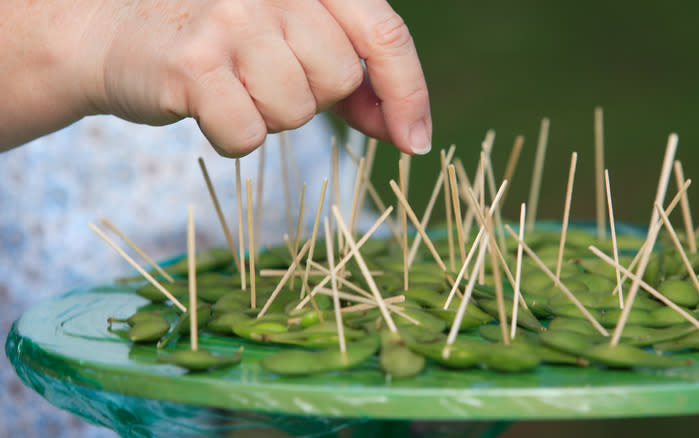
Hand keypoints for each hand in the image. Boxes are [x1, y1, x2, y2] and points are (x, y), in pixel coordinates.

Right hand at [88, 0, 430, 155]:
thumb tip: (405, 130)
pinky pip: (248, 134)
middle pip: (340, 78)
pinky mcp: (195, 63)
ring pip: (297, 110)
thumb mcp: (292, 41)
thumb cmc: (218, 42)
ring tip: (232, 85)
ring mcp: (233, 19)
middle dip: (312, 97)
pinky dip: (232, 137)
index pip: (384, 33)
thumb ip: (350, 76)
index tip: (414, 143)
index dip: (408, 92)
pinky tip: (207, 108)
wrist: (114, 33)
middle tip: (264, 77)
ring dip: (270, 116)